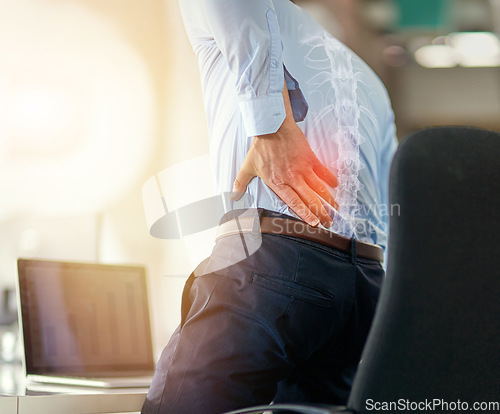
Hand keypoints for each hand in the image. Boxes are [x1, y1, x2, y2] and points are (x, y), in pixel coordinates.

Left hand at [231, 95, 337, 226]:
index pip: (294, 203)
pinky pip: (323, 171)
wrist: (272, 126)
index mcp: (278, 183)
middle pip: (310, 199)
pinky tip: (335, 186)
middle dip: (321, 213)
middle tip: (329, 222)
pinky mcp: (310, 158)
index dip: (305, 214)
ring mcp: (303, 168)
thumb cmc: (260, 146)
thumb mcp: (247, 166)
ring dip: (329, 200)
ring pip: (319, 188)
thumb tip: (233, 196)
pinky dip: (330, 179)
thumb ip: (240, 183)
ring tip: (335, 209)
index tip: (314, 224)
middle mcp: (292, 178)